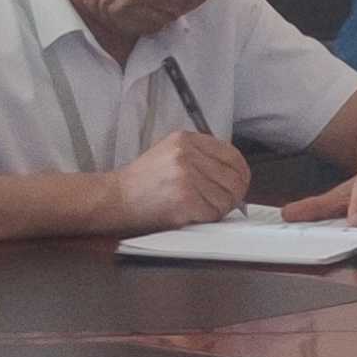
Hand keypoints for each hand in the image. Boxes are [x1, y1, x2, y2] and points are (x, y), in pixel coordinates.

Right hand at [113, 129, 254, 231]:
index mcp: (185, 139)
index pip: (232, 154)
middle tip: (226, 201)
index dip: (240, 172)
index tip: (240, 182)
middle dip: (234, 193)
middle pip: (234, 177)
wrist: (116, 198)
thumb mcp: (170, 152)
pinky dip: (209, 217)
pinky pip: (214, 212)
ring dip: (220, 207)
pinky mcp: (185, 200)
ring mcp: (186, 177)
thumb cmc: (143, 180)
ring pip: (227, 197)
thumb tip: (235, 171)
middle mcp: (186, 155)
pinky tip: (194, 214)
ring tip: (203, 208)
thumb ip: (201, 155)